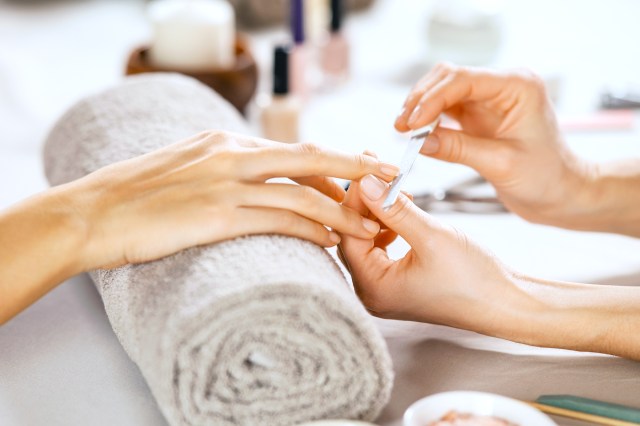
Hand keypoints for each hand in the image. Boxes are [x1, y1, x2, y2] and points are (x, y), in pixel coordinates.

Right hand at [69, 131, 399, 268]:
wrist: (90, 213)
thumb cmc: (132, 197)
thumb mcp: (182, 168)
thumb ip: (220, 170)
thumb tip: (253, 184)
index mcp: (224, 140)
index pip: (292, 150)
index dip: (332, 163)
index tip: (359, 172)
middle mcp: (231, 154)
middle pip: (311, 158)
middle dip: (357, 169)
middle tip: (392, 179)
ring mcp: (225, 183)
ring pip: (303, 193)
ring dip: (342, 210)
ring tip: (372, 227)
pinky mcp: (217, 214)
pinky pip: (279, 220)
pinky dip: (311, 230)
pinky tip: (332, 241)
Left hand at [338, 174, 524, 334]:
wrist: (506, 304)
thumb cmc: (473, 279)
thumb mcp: (431, 236)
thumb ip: (395, 209)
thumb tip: (366, 181)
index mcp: (374, 288)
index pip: (348, 236)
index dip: (355, 201)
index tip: (366, 170)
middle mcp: (373, 292)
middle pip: (354, 238)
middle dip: (365, 204)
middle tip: (376, 172)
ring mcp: (385, 288)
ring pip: (367, 240)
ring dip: (378, 213)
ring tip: (394, 189)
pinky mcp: (399, 281)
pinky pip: (381, 247)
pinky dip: (389, 225)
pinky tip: (403, 209)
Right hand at [394, 63, 595, 228]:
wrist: (561, 194)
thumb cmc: (545, 178)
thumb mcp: (500, 164)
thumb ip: (458, 149)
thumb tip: (418, 141)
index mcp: (518, 87)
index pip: (463, 80)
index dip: (431, 99)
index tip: (410, 124)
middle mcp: (502, 86)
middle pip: (448, 77)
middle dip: (421, 100)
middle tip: (401, 127)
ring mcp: (489, 99)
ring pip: (443, 90)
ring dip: (420, 108)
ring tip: (403, 131)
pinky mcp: (479, 115)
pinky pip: (445, 109)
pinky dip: (428, 119)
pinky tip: (415, 134)